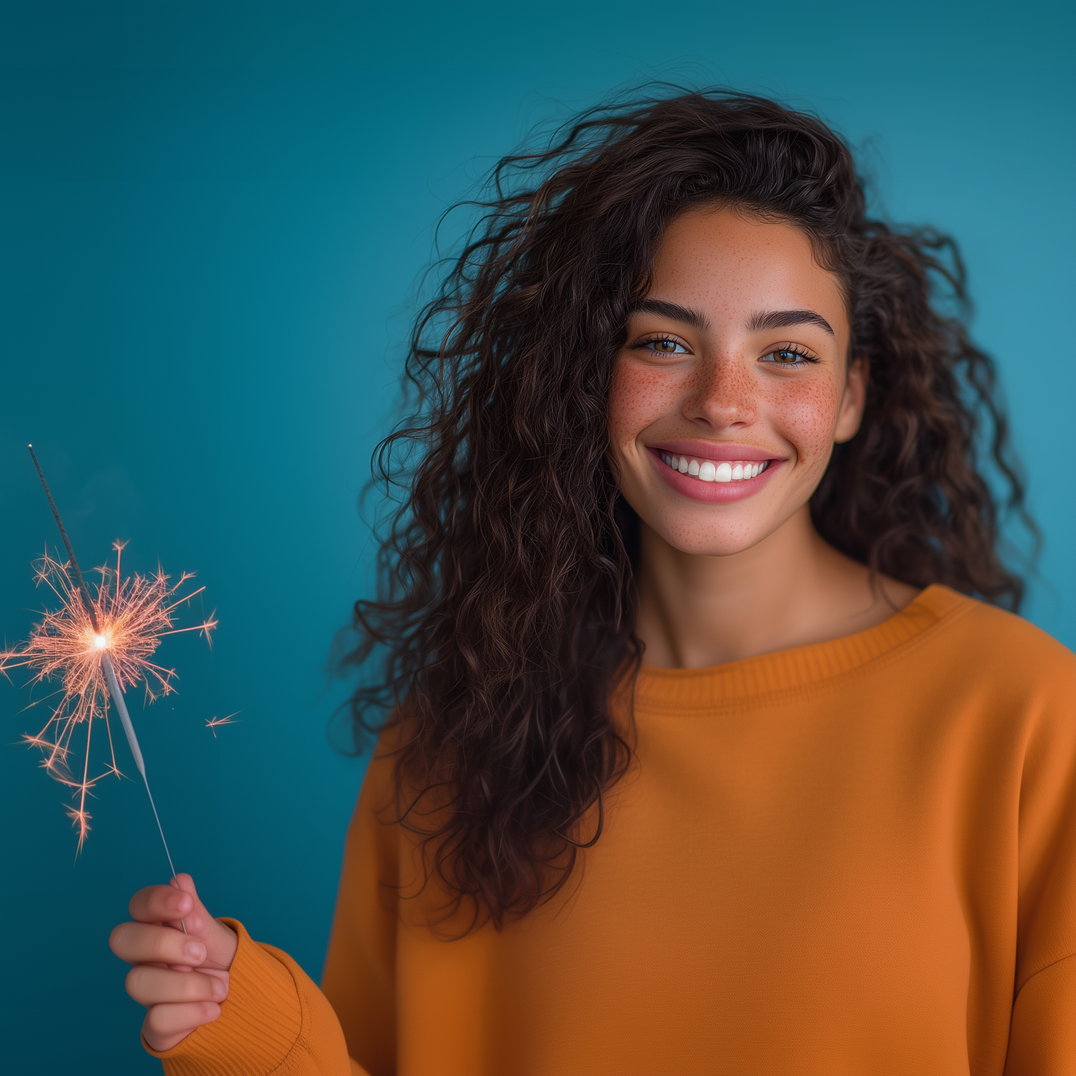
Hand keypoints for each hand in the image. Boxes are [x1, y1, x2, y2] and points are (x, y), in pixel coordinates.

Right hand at [109, 873, 238, 1051]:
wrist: (238, 1001)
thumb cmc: (219, 961)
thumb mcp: (213, 935)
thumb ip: (196, 913)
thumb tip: (180, 880)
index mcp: (158, 928)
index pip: (138, 905)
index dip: (155, 900)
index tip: (185, 904)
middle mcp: (144, 958)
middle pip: (122, 939)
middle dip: (163, 943)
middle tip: (200, 952)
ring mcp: (146, 992)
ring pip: (137, 982)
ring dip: (188, 985)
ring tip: (220, 987)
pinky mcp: (153, 1027)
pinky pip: (157, 1020)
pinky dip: (193, 1013)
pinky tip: (213, 1008)